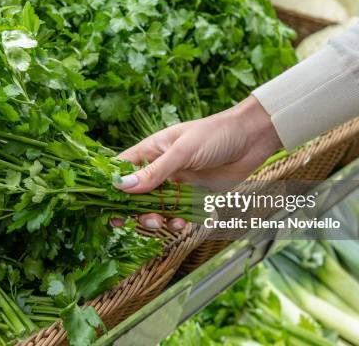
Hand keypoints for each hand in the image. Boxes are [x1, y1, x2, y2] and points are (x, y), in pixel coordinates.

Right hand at [113, 96, 282, 230]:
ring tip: (163, 223)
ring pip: (156, 208)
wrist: (252, 138)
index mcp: (151, 151)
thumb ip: (155, 172)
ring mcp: (177, 183)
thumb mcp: (182, 152)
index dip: (111, 187)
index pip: (122, 169)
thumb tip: (122, 187)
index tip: (105, 206)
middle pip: (136, 195)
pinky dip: (177, 222)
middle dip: (135, 211)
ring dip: (155, 219)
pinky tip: (182, 224)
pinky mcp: (194, 196)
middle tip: (142, 221)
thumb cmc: (215, 134)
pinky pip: (178, 214)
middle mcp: (160, 168)